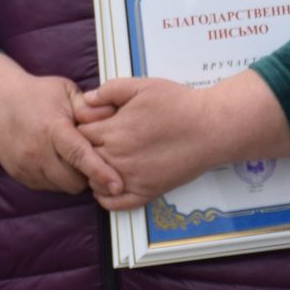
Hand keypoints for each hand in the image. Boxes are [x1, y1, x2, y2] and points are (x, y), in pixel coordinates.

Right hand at [0, 51, 121, 196]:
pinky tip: (58, 159)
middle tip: (93, 156)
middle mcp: (37, 151)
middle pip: (74, 179)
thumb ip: (88, 105)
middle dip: (89, 174)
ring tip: (73, 156)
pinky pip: (48, 186)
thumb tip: (112, 114)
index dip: (100, 172)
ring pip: (62, 187)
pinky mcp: (19, 175)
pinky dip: (58, 179)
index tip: (117, 185)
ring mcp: (26, 166)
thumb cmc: (36, 95)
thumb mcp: (65, 90)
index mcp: (52, 128)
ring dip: (74, 177)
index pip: (79, 155)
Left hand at [75, 72, 289, 210]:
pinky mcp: (146, 192)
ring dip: (94, 172)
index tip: (93, 124)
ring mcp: (131, 177)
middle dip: (85, 150)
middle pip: (83, 159)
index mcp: (113, 130)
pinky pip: (113, 203)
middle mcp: (117, 156)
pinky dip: (105, 197)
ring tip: (106, 161)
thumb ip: (111, 90)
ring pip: (94, 181)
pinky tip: (110, 184)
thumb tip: (87, 99)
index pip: (78, 134)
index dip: (83, 128)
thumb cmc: (180, 104)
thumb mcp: (144, 86)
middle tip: (98, 143)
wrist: (211, 128)